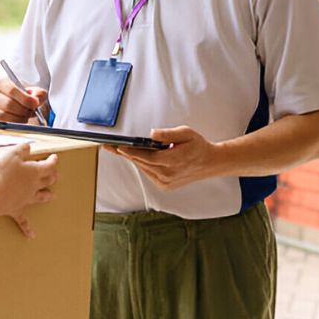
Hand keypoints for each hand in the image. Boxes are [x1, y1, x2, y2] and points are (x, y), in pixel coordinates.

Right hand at [0, 78, 47, 125]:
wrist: (21, 112)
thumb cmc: (26, 101)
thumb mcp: (35, 94)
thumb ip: (38, 93)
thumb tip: (35, 98)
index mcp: (2, 84)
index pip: (11, 89)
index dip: (25, 98)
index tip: (35, 103)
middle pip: (7, 104)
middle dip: (23, 110)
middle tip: (31, 113)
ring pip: (2, 117)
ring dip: (18, 120)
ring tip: (25, 119)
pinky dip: (10, 129)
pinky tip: (18, 126)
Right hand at [0, 143, 57, 237]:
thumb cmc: (1, 174)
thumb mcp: (10, 154)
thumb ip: (21, 149)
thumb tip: (29, 147)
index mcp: (34, 171)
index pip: (49, 165)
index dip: (53, 160)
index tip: (55, 157)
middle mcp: (34, 186)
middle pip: (48, 181)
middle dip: (52, 176)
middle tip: (55, 174)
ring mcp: (26, 199)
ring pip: (41, 197)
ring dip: (47, 196)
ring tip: (52, 196)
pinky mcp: (17, 210)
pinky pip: (24, 221)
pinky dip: (28, 228)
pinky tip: (32, 236)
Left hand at [103, 126, 221, 190]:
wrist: (209, 163)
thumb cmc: (197, 146)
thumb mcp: (186, 133)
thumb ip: (168, 134)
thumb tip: (152, 134)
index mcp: (174, 161)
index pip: (148, 157)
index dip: (132, 152)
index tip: (119, 147)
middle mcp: (168, 175)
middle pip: (142, 162)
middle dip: (125, 153)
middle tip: (108, 145)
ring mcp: (166, 182)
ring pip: (143, 168)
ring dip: (132, 158)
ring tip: (116, 148)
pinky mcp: (164, 185)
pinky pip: (147, 172)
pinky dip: (141, 163)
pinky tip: (134, 155)